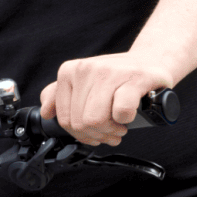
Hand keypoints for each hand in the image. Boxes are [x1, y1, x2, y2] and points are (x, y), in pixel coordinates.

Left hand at [40, 52, 172, 145]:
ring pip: (96, 120)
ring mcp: (109, 72)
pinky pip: (121, 112)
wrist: (151, 61)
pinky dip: (125, 120)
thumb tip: (46, 111)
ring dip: (111, 130)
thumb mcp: (84, 83)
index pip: (64, 119)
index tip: (95, 132)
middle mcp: (86, 68)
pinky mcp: (134, 78)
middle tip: (111, 131)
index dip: (81, 134)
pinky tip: (129, 115)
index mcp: (69, 71)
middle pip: (80, 122)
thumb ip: (60, 95)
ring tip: (119, 126)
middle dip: (97, 134)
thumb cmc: (117, 78)